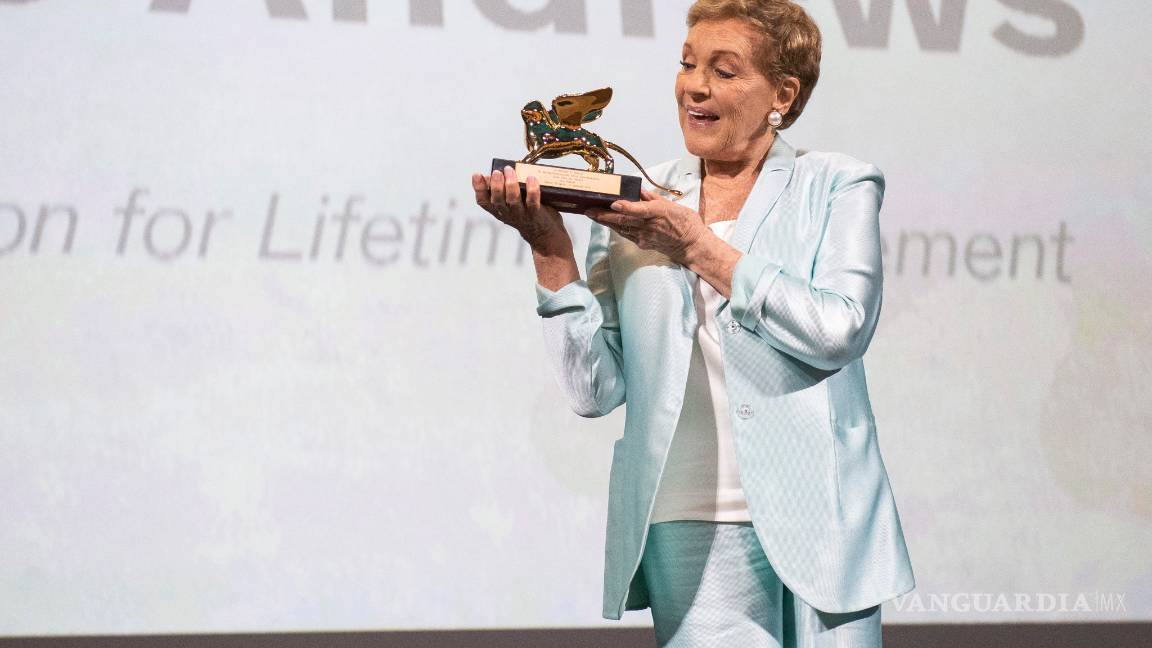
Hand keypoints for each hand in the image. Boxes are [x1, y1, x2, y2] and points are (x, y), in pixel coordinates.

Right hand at [472, 165, 569, 254]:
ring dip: (511, 184)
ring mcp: (521, 214)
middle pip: (497, 201)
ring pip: (512, 200)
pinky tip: (531, 178)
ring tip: (510, 170)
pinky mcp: (535, 214)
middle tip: (497, 172)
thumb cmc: (525, 211)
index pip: (483, 201)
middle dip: (496, 185)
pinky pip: (532, 202)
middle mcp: (507, 213)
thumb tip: (493, 173)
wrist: (543, 233)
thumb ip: (502, 189)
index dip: (478, 188)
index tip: (477, 174)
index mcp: (498, 210)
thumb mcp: (509, 203)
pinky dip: (532, 189)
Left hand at [585, 190, 708, 264]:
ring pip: (621, 228)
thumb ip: (653, 198)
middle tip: (588, 210)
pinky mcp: (643, 243)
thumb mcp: (672, 205)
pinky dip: (615, 227)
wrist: (692, 245)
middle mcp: (649, 226)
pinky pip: (626, 234)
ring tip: (591, 214)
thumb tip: (638, 191)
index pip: (639, 210)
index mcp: (658, 213)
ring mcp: (644, 237)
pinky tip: (607, 222)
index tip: (613, 202)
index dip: (625, 207)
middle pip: (623, 220)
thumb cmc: (685, 222)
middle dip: (604, 215)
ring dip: (605, 222)